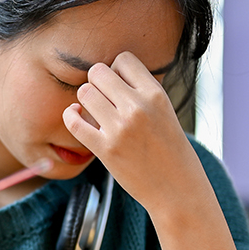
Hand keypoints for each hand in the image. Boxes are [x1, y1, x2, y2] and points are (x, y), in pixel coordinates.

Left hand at [61, 52, 209, 215]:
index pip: (123, 59)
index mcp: (156, 94)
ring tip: (94, 112)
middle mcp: (138, 107)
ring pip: (84, 92)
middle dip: (96, 83)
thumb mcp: (166, 111)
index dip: (116, 70)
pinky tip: (77, 118)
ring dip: (85, 100)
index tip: (118, 87)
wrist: (178, 189)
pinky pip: (74, 121)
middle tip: (103, 100)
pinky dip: (71, 116)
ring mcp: (120, 128)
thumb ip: (141, 92)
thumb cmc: (171, 151)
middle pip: (98, 72)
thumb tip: (109, 74)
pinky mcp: (106, 149)